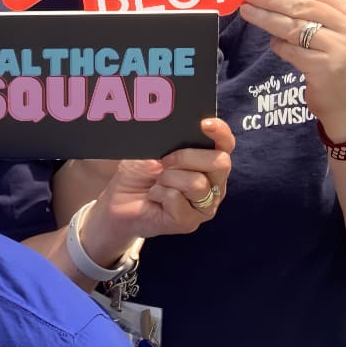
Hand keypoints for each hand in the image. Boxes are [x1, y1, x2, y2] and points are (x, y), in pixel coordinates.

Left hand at [80, 117, 237, 250]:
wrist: (119, 200)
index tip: (204, 124)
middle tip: (164, 161)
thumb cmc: (139, 173)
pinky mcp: (189, 222)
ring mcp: (204, 206)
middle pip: (220, 163)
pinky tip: (154, 197)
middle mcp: (214, 184)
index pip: (226, 144)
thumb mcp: (153, 149)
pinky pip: (177, 199)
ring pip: (197, 184)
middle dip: (187, 157)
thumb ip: (172, 140)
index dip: (220, 132)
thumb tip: (179, 128)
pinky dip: (159, 193)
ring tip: (157, 182)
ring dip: (169, 178)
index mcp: (208, 162)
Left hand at [238, 0, 345, 135]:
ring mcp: (339, 48)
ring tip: (246, 11)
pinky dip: (279, 46)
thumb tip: (278, 3)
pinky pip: (293, 51)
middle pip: (304, 8)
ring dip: (267, 18)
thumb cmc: (341, 73)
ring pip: (295, 28)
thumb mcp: (336, 40)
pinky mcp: (325, 67)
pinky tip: (273, 44)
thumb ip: (317, 22)